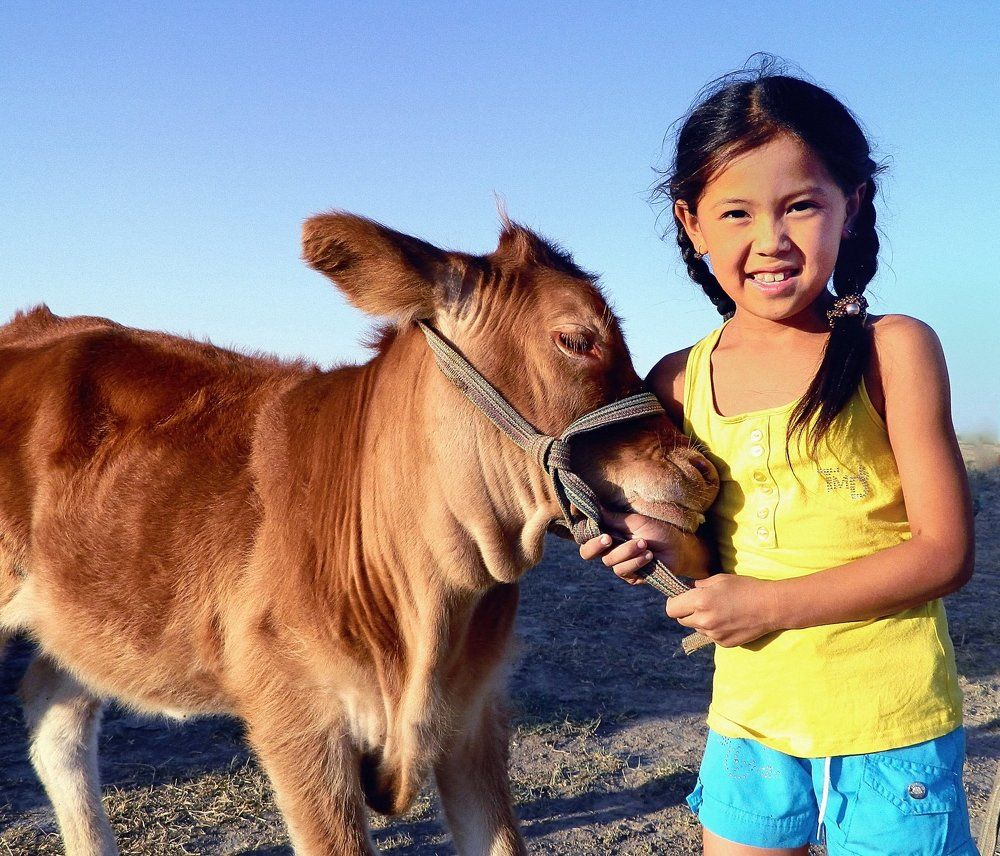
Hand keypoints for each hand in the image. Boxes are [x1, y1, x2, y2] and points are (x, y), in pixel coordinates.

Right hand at [579, 508, 710, 584]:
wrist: (678, 547)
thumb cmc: (657, 531)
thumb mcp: (634, 521)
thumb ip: (612, 518)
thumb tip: (594, 507)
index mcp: (608, 535)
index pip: (586, 536)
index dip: (583, 532)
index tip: (591, 525)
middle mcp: (610, 550)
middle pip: (587, 552)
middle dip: (595, 546)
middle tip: (607, 538)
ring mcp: (619, 564)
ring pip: (609, 561)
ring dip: (626, 551)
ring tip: (644, 544)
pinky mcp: (630, 577)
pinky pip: (623, 570)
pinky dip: (635, 562)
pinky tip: (649, 556)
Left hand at [666, 574, 779, 646]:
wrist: (770, 607)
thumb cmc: (745, 587)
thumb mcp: (720, 579)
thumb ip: (700, 585)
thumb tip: (688, 589)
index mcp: (700, 601)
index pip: (671, 609)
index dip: (674, 602)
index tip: (680, 598)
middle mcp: (704, 620)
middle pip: (681, 620)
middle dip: (686, 612)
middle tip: (699, 604)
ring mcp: (714, 634)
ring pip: (697, 628)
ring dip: (701, 620)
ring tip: (719, 610)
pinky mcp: (724, 644)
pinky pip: (711, 636)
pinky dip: (715, 629)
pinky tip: (729, 620)